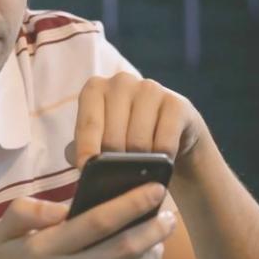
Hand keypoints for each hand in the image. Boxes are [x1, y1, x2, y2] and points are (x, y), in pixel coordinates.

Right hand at [0, 182, 175, 258]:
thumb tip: (65, 206)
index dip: (131, 204)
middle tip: (169, 217)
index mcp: (42, 250)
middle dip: (153, 229)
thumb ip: (28, 211)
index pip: (97, 221)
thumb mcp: (0, 235)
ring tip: (159, 241)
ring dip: (151, 256)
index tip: (154, 190)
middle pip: (122, 249)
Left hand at [65, 73, 210, 171]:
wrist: (173, 133)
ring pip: (138, 141)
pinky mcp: (177, 103)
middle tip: (119, 176)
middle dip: (114, 162)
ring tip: (140, 170)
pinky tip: (161, 164)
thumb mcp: (101, 139)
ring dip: (139, 163)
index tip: (87, 170)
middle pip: (113, 136)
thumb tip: (81, 167)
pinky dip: (161, 159)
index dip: (87, 149)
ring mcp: (151, 89)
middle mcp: (122, 82)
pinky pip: (165, 142)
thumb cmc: (127, 137)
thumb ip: (85, 149)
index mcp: (96, 88)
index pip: (88, 123)